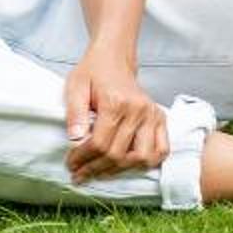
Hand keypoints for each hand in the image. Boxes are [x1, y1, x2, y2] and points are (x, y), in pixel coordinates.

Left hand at [64, 52, 167, 181]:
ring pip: (141, 158)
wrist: (114, 59)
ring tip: (101, 171)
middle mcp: (139, 111)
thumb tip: (75, 140)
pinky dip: (146, 162)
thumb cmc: (93, 72)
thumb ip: (74, 113)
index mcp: (117, 102)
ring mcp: (153, 116)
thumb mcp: (75, 87)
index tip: (71, 164)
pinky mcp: (160, 119)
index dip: (83, 158)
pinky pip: (161, 150)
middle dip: (96, 168)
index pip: (100, 143)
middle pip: (119, 154)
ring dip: (120, 170)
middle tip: (80, 174)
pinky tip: (127, 164)